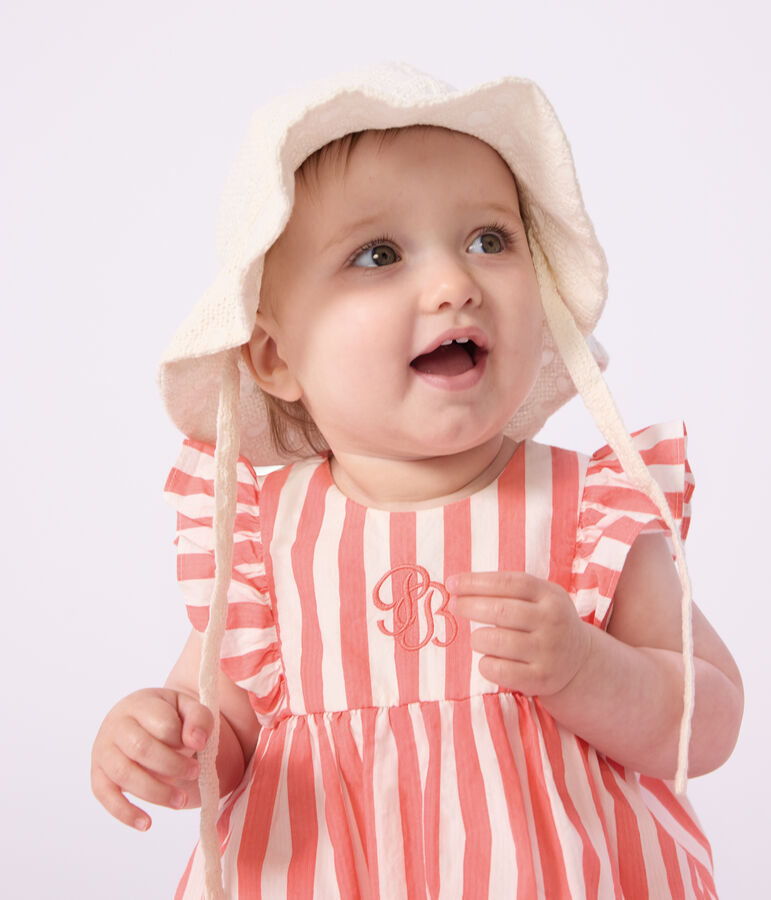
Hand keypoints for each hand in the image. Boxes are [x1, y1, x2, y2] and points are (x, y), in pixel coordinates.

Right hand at [91, 687, 213, 830]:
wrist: (142, 719)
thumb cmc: (169, 715)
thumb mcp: (188, 707)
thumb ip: (199, 718)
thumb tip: (197, 741)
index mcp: (140, 704)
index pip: (162, 723)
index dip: (182, 739)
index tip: (199, 746)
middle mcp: (115, 725)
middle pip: (141, 749)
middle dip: (173, 766)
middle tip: (196, 772)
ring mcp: (103, 750)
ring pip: (125, 774)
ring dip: (156, 792)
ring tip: (182, 800)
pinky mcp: (97, 775)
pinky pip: (106, 796)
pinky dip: (125, 812)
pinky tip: (147, 824)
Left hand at [448, 572, 591, 696]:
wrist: (580, 660)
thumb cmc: (545, 620)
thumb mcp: (539, 596)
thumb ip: (507, 589)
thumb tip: (458, 585)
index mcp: (550, 595)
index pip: (508, 583)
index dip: (476, 582)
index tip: (452, 583)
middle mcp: (552, 622)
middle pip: (500, 611)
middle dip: (469, 607)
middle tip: (455, 606)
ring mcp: (548, 652)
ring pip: (495, 641)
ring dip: (477, 638)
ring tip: (479, 638)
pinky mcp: (540, 679)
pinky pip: (498, 670)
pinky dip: (485, 663)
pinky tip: (489, 659)